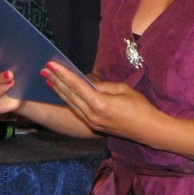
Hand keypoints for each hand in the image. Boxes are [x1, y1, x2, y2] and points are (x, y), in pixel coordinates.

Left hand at [40, 61, 156, 137]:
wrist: (149, 130)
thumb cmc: (140, 107)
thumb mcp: (123, 89)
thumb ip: (103, 86)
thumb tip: (89, 84)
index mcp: (100, 104)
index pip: (76, 85)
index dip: (63, 74)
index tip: (51, 64)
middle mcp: (92, 115)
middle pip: (69, 95)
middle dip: (55, 81)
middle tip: (43, 70)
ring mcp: (92, 122)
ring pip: (70, 104)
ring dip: (59, 91)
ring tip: (48, 80)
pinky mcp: (94, 126)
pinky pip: (77, 110)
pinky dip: (68, 100)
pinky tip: (62, 93)